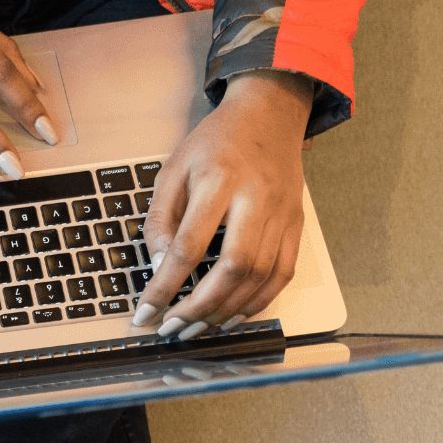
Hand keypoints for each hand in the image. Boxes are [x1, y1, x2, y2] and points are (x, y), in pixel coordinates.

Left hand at [134, 70, 314, 337]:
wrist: (269, 113)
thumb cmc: (215, 142)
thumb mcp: (172, 170)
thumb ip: (161, 220)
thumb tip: (160, 267)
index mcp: (218, 181)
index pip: (189, 246)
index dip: (166, 286)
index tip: (146, 312)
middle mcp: (255, 199)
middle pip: (233, 268)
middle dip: (199, 308)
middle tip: (172, 329)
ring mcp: (281, 213)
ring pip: (259, 277)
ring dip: (226, 311)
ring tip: (195, 328)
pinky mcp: (296, 224)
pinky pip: (282, 274)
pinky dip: (258, 302)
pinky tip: (232, 315)